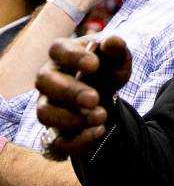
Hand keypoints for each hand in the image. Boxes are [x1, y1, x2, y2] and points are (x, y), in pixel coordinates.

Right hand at [36, 36, 131, 156]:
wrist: (106, 93)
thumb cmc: (106, 70)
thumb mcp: (117, 58)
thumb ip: (117, 49)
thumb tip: (113, 42)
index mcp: (63, 55)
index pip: (57, 49)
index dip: (72, 56)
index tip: (94, 65)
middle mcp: (49, 79)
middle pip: (43, 82)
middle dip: (69, 91)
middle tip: (95, 98)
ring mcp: (49, 106)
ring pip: (44, 113)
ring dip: (72, 118)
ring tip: (101, 116)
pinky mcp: (54, 131)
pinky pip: (55, 142)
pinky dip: (76, 141)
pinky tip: (99, 132)